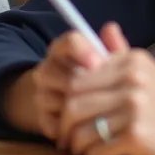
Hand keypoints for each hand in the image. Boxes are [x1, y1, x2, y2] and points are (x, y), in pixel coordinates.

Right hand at [3, 23, 111, 137]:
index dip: (83, 51)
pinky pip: (54, 122)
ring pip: (57, 99)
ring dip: (79, 108)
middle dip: (83, 86)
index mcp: (62, 49)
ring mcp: (41, 93)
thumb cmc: (97, 81)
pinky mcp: (41, 117)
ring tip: (100, 112)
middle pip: (59, 73)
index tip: (99, 63)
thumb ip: (113, 48)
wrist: (75, 105)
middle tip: (106, 95)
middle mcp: (47, 68)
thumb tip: (111, 27)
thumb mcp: (108, 64)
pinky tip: (91, 127)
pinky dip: (73, 127)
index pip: (68, 41)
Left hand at [57, 23, 154, 154]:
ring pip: (83, 128)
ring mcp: (134, 109)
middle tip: (63, 137)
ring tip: (76, 148)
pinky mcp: (138, 136)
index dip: (64, 99)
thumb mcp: (147, 69)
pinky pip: (99, 148)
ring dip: (75, 143)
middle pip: (74, 103)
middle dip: (64, 124)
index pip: (78, 79)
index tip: (62, 112)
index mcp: (129, 63)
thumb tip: (106, 28)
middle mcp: (130, 82)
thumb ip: (120, 52)